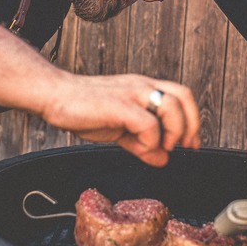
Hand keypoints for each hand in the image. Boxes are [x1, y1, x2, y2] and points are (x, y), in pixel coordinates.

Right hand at [43, 73, 200, 166]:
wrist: (54, 96)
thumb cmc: (83, 109)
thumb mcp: (119, 129)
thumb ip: (141, 143)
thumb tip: (162, 159)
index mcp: (143, 88)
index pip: (181, 96)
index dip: (192, 120)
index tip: (190, 144)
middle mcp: (141, 86)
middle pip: (184, 97)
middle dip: (190, 126)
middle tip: (183, 147)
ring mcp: (131, 93)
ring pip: (171, 107)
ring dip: (172, 132)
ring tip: (160, 147)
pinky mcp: (119, 105)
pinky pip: (148, 123)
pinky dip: (150, 141)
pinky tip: (138, 148)